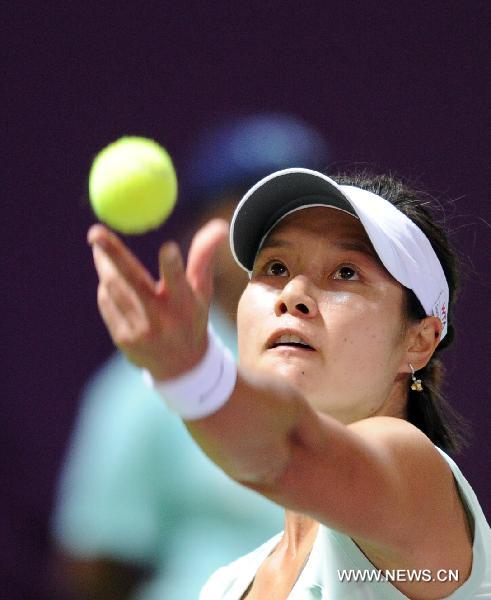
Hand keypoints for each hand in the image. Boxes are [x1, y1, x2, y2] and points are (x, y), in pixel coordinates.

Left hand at [88, 219, 228, 380]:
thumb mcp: (202, 290)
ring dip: (105, 265)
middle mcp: (163, 319)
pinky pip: (106, 301)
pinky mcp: (122, 338)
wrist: (180, 366)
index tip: (168, 246)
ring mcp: (140, 330)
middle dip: (112, 255)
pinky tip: (117, 291)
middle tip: (95, 232)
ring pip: (113, 288)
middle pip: (132, 281)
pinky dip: (108, 289)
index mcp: (186, 305)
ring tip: (100, 250)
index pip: (180, 282)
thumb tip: (219, 225)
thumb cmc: (192, 316)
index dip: (174, 266)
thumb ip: (204, 256)